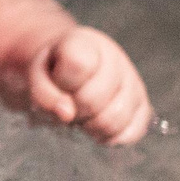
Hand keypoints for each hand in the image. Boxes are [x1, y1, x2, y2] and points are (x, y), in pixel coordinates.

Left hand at [29, 26, 152, 144]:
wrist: (71, 68)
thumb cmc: (54, 71)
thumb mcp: (36, 75)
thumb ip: (44, 92)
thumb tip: (66, 113)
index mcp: (86, 43)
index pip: (79, 64)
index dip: (63, 83)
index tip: (58, 81)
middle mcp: (116, 59)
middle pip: (94, 100)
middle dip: (74, 109)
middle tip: (68, 104)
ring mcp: (133, 82)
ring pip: (115, 119)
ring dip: (91, 127)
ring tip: (82, 116)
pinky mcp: (143, 106)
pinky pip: (132, 132)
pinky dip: (110, 137)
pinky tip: (97, 125)